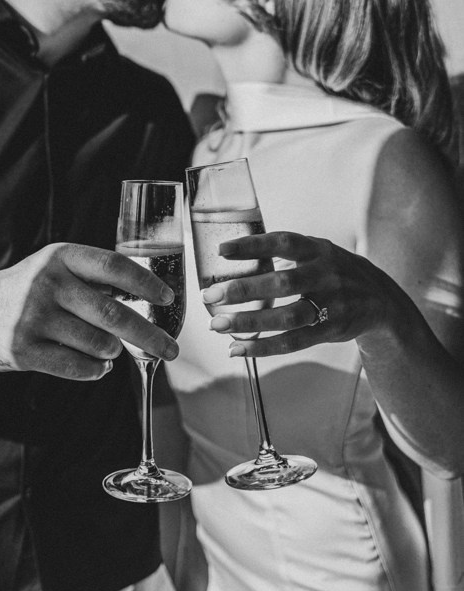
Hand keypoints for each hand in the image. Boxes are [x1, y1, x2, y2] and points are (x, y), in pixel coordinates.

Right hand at [0, 243, 178, 378]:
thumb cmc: (26, 290)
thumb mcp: (54, 269)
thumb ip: (93, 277)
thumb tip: (149, 294)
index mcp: (59, 257)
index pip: (113, 266)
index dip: (145, 284)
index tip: (168, 299)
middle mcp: (46, 284)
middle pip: (113, 313)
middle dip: (149, 334)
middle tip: (170, 349)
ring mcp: (33, 318)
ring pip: (98, 343)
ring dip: (114, 351)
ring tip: (112, 349)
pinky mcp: (23, 351)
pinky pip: (77, 366)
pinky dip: (95, 369)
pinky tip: (99, 366)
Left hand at [201, 231, 416, 356]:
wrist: (381, 301)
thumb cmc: (335, 272)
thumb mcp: (319, 253)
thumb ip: (286, 253)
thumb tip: (235, 257)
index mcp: (319, 250)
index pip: (284, 243)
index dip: (253, 245)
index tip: (222, 250)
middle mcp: (326, 275)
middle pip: (282, 283)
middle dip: (243, 290)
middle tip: (210, 295)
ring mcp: (331, 304)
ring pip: (286, 317)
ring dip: (249, 322)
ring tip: (218, 325)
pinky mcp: (330, 331)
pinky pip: (293, 342)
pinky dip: (262, 347)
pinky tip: (237, 348)